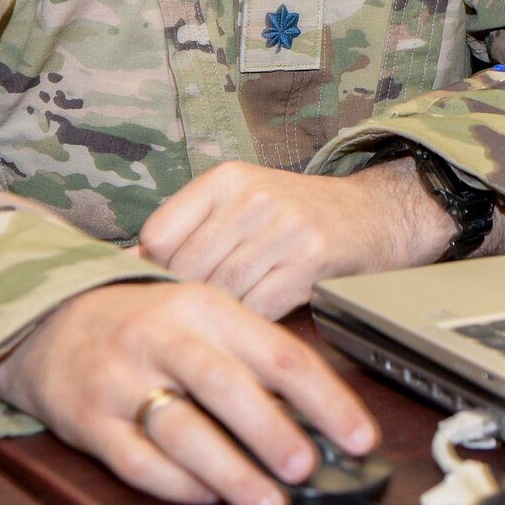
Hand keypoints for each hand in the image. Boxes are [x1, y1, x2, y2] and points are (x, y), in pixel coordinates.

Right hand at [0, 280, 377, 504]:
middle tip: (308, 470)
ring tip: (267, 504)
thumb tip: (316, 419)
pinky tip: (204, 497)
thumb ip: (251, 358)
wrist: (49, 320)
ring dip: (230, 472)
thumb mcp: (201, 315)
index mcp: (204, 307)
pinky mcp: (90, 420)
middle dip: (273, 434)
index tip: (357, 437)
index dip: (324, 399)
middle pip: (227, 388)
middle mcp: (163, 338)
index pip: (277, 352)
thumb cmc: (142, 323)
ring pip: (182, 430)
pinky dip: (174, 483)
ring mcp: (123, 380)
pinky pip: (136, 459)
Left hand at [139, 159, 453, 319]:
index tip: (161, 291)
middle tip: (192, 320)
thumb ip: (191, 229)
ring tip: (225, 325)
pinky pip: (259, 309)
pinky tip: (257, 325)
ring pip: (221, 293)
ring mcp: (283, 227)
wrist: (378, 214)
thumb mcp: (243, 203)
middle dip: (186, 301)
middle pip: (187, 269)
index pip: (159, 233)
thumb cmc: (299, 217)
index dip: (154, 271)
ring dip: (221, 318)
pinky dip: (252, 324)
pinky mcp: (310, 260)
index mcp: (227, 178)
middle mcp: (252, 196)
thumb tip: (126, 265)